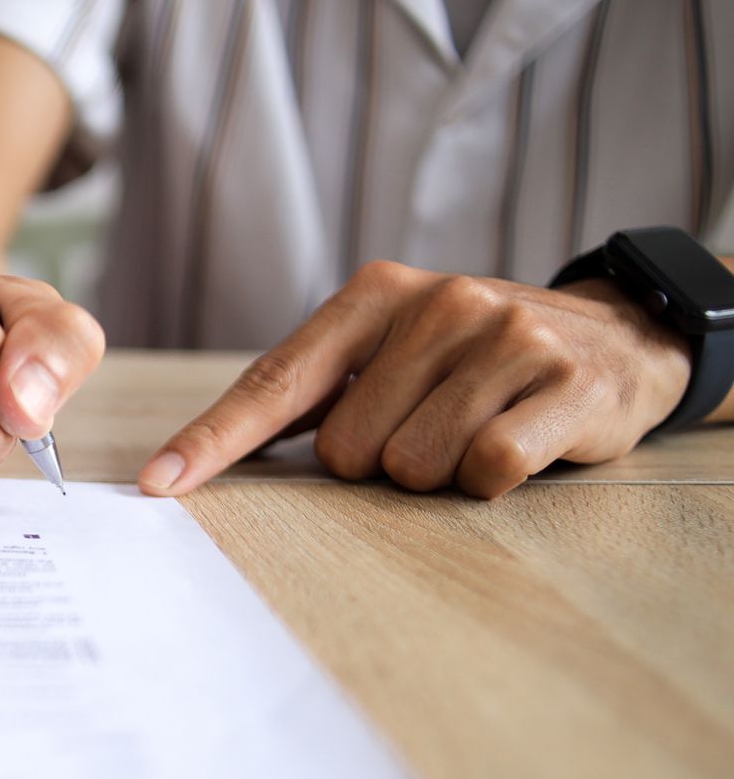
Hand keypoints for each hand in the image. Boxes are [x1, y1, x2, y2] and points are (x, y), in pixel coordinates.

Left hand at [138, 262, 693, 497]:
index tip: (160, 483)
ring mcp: (505, 337)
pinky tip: (518, 443)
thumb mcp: (391, 349)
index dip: (215, 439)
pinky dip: (492, 479)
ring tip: (478, 428)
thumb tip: (198, 450)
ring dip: (440, 472)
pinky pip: (487, 469)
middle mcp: (437, 304)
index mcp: (374, 296)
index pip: (274, 382)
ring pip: (413, 466)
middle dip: (381, 461)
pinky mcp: (566, 382)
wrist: (617, 337)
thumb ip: (309, 391)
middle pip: (347, 449)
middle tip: (433, 425)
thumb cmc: (474, 359)